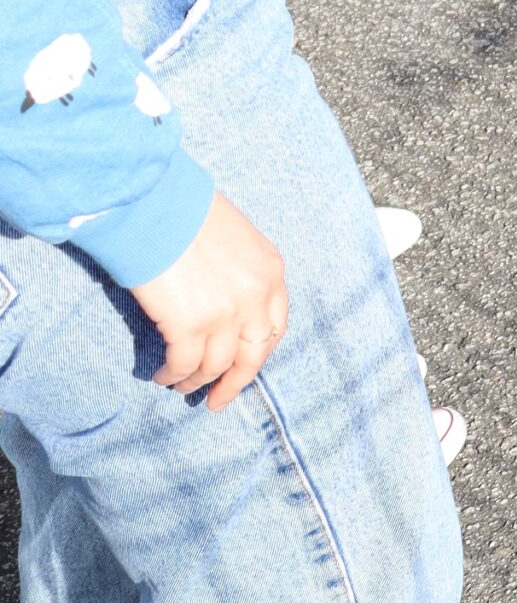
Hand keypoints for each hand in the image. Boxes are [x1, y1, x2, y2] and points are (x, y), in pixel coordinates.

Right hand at [129, 194, 289, 411]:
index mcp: (271, 272)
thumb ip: (239, 272)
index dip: (260, 351)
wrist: (155, 202)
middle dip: (236, 382)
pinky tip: (162, 376)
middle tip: (218, 400)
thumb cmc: (185, 210)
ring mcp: (225, 313)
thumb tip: (222, 298)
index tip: (246, 367)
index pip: (276, 326)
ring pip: (218, 366)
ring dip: (198, 381)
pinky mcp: (189, 325)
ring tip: (181, 387)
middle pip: (254, 355)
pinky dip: (173, 375)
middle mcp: (256, 296)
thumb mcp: (234, 238)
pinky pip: (184, 365)